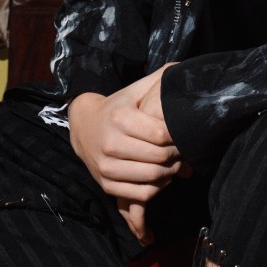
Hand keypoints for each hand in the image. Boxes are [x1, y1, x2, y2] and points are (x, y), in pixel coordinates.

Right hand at [68, 66, 180, 244]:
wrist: (83, 126)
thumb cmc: (116, 107)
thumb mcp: (133, 91)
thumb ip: (158, 80)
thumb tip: (183, 72)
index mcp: (120, 118)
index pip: (161, 134)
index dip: (178, 136)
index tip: (183, 134)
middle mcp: (111, 143)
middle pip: (159, 157)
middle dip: (177, 155)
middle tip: (182, 150)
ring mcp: (106, 167)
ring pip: (151, 177)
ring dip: (170, 172)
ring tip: (174, 163)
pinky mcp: (106, 184)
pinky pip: (140, 194)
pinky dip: (156, 188)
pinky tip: (161, 177)